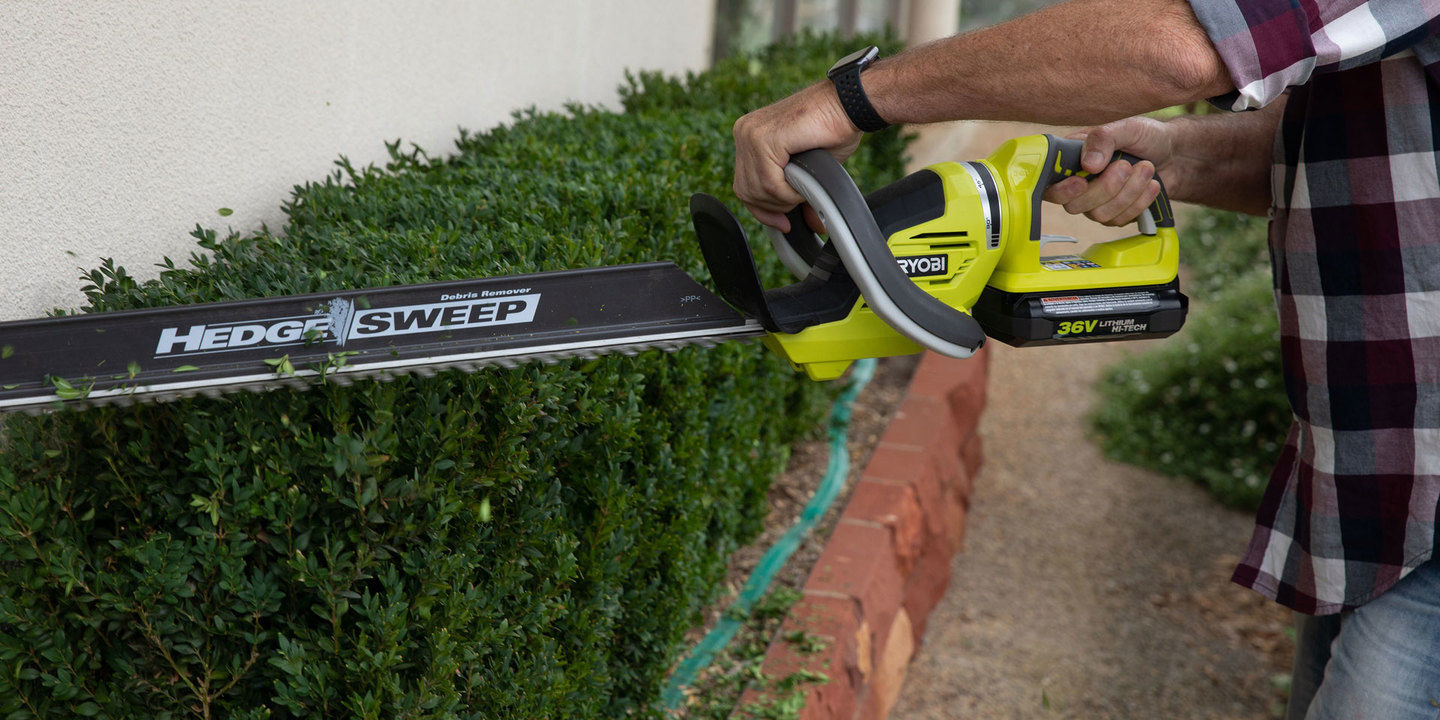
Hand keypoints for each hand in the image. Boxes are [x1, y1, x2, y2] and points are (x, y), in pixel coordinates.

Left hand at [732, 83, 862, 231]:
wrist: (849, 105)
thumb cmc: (834, 129)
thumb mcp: (808, 170)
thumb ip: (797, 194)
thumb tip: (805, 225)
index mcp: (749, 135)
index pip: (743, 185)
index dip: (762, 211)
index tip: (783, 224)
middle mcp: (744, 131)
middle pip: (746, 191)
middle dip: (775, 206)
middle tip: (800, 204)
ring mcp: (750, 133)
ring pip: (758, 190)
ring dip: (785, 199)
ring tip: (806, 186)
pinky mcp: (763, 138)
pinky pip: (769, 183)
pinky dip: (788, 191)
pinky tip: (804, 180)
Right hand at [1043, 116, 1177, 226]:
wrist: (1173, 154)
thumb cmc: (1145, 137)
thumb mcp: (1126, 127)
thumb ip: (1104, 139)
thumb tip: (1088, 164)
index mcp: (1072, 159)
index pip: (1050, 183)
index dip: (1062, 189)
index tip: (1082, 181)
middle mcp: (1077, 183)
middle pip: (1074, 205)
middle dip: (1106, 188)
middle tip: (1127, 166)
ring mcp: (1094, 202)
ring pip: (1099, 214)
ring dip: (1128, 192)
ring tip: (1147, 168)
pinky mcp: (1113, 215)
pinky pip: (1118, 220)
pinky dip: (1139, 202)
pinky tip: (1150, 185)